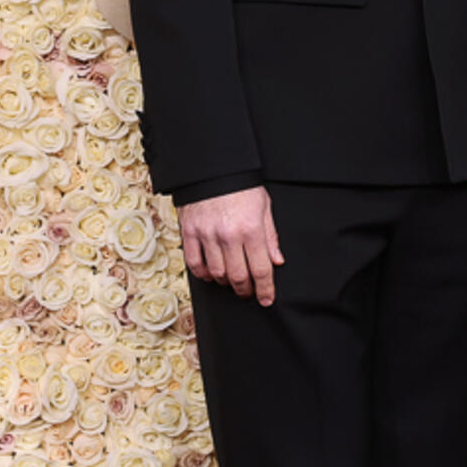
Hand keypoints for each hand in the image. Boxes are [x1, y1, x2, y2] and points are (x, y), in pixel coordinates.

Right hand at [180, 185, 283, 305]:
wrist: (213, 167)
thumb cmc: (241, 186)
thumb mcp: (265, 207)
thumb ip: (271, 236)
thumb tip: (277, 261)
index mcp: (251, 229)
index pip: (261, 269)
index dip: (265, 289)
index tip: (267, 299)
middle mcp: (229, 235)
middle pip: (238, 276)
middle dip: (246, 290)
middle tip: (249, 292)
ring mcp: (207, 235)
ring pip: (216, 273)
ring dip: (225, 282)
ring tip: (231, 281)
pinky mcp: (190, 232)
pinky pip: (194, 262)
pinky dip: (203, 273)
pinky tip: (210, 274)